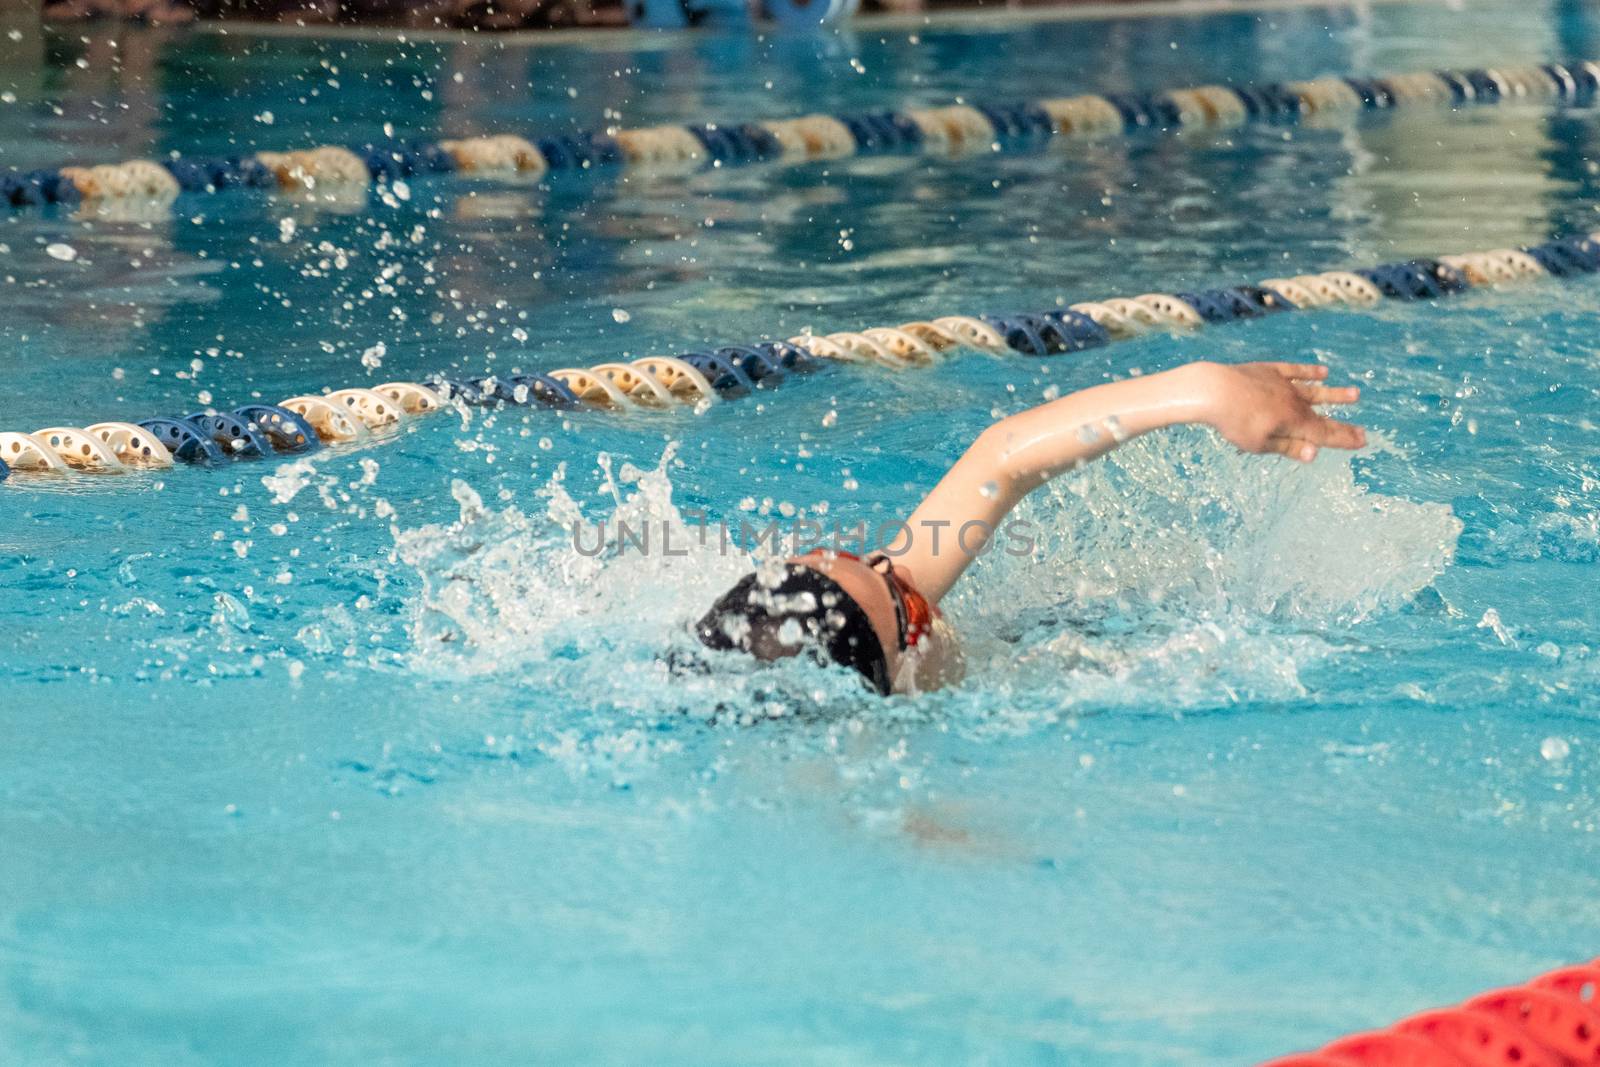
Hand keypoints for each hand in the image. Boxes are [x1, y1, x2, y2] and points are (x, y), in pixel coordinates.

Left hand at [1194, 361, 1365, 461]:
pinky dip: (1309, 372)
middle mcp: (1294, 403)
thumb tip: (1316, 454)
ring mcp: (1284, 385)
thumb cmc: (1234, 423)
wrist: (1215, 390)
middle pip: (1322, 417)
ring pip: (1315, 390)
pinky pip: (1295, 371)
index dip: (1343, 439)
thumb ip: (1288, 447)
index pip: (1324, 435)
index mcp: (1293, 423)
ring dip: (1334, 394)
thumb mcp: (1259, 444)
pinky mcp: (1270, 372)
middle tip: (1363, 431)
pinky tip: (1322, 372)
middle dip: (1343, 425)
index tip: (1362, 441)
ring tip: (1355, 394)